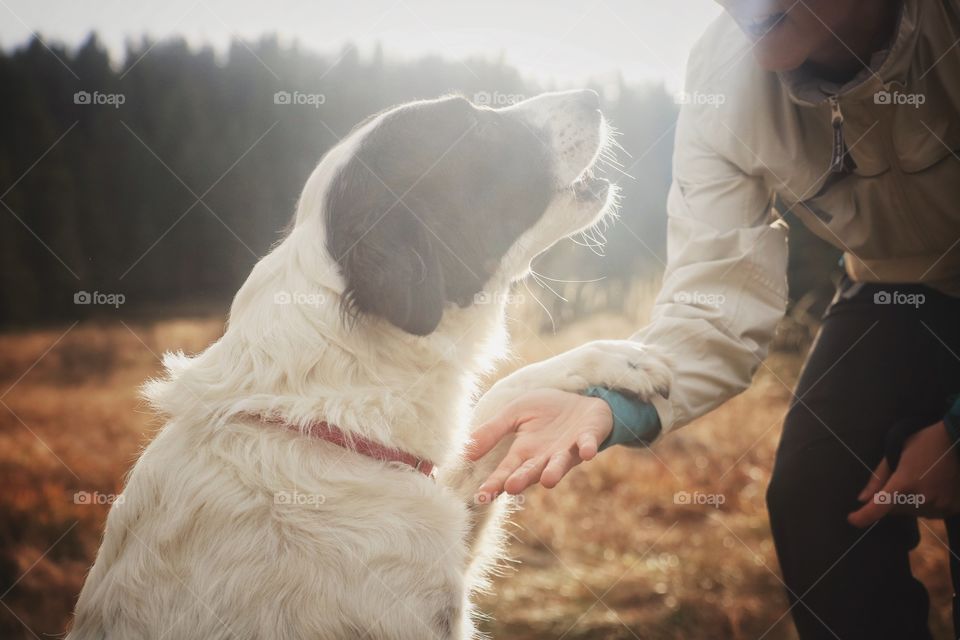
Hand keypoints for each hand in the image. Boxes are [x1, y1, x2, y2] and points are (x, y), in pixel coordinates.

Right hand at [466, 388, 612, 495]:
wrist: (578, 400)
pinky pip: (587, 444)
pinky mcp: (588, 438)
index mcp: (525, 452)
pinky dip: (587, 448)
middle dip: (522, 479)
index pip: (506, 470)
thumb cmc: (544, 411)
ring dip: (554, 472)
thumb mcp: (514, 413)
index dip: (495, 483)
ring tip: (547, 479)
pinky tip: (586, 453)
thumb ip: (492, 431)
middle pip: (531, 471)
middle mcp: (545, 457)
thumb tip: (466, 453)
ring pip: (559, 464)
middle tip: (511, 487)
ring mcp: (567, 450)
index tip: (481, 496)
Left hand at [848, 420, 959, 526]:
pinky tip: (932, 487)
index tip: (852, 519)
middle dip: (891, 500)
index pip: (880, 506)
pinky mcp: (954, 507)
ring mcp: (941, 504)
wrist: (958, 440)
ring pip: (914, 513)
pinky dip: (927, 504)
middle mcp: (923, 496)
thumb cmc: (923, 442)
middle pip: (896, 510)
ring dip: (909, 502)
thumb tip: (862, 499)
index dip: (864, 516)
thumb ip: (878, 479)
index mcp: (905, 482)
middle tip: (901, 479)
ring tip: (919, 480)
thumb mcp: (895, 453)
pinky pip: (932, 513)